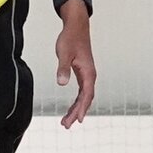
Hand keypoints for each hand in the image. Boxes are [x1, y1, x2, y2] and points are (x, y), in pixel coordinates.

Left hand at [56, 0, 95, 128]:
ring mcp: (87, 75)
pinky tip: (71, 109)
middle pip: (85, 99)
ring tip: (66, 122)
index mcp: (88, 73)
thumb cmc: (70, 39)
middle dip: (76, 113)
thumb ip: (63, 69)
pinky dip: (76, 101)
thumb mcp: (64, 54)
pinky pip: (81, 92)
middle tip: (66, 126)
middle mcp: (90, 76)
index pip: (86, 95)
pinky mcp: (82, 73)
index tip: (77, 120)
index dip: (81, 108)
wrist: (76, 27)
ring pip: (83, 97)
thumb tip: (61, 83)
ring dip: (76, 109)